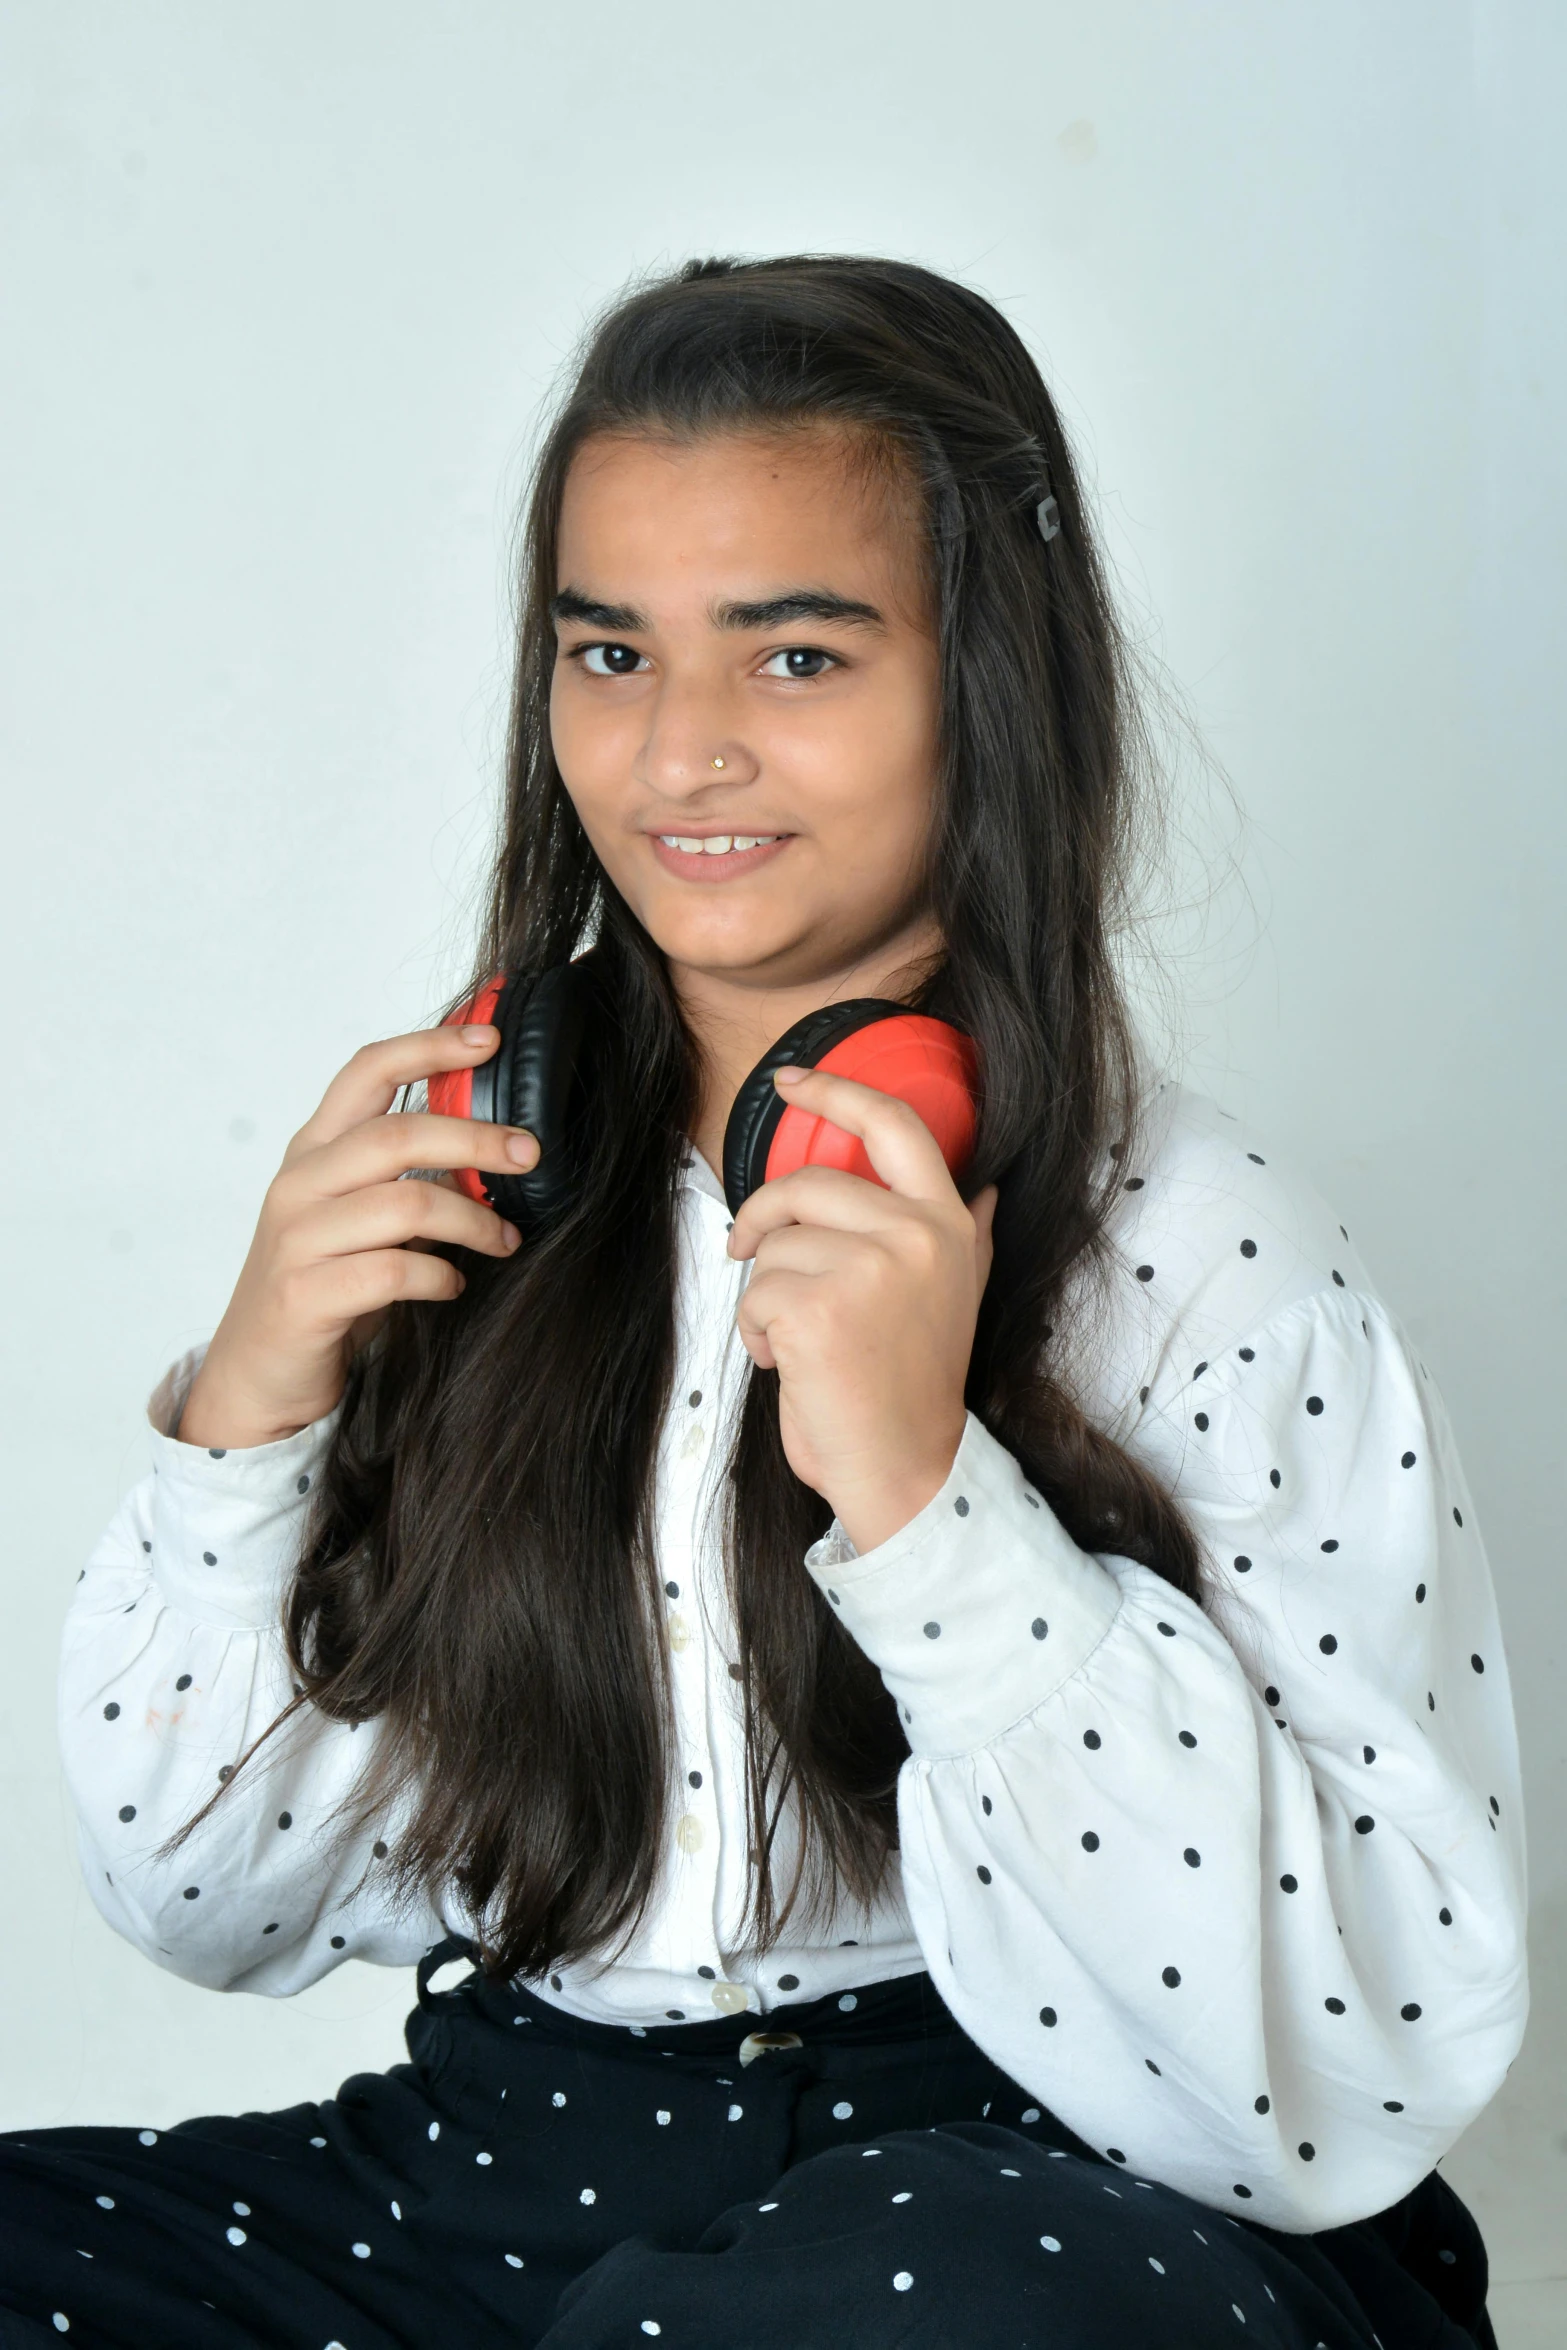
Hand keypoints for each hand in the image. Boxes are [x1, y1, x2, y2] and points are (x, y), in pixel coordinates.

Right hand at [177, 1025, 538, 1450]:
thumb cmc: (323, 1287)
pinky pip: (392, 1271)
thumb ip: (407, 1179)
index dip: (428, 1047)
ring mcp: (296, 1238)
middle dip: (476, 1139)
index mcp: (314, 1152)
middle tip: (529, 1154)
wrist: (256, 1373)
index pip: (366, 1071)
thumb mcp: (361, 1219)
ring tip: (504, 1239)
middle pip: (398, 1134)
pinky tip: (452, 1284)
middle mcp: (299, 1184)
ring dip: (472, 1220)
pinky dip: (439, 1276)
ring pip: (405, 1203)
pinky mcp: (304, 1295)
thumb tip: (495, 1153)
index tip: (489, 1040)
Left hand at [727, 1066, 996, 1552]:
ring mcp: (871, 1270)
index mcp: (949, 1222)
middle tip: (748, 1252)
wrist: (909, 1468)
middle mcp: (918, 1236)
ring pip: (774, 1246)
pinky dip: (754, 1334)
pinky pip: (754, 1294)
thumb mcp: (957, 1296)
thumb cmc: (913, 1385)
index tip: (789, 1079)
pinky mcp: (820, 1309)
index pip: (895, 1125)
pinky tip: (788, 1364)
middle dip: (763, 1221)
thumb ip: (965, 1234)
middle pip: (807, 1184)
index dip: (835, 1090)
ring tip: (800, 1340)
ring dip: (765, 1297)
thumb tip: (985, 1187)